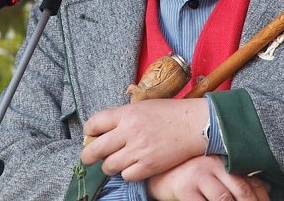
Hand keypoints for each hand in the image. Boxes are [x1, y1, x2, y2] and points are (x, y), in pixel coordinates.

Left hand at [81, 98, 207, 180]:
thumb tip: (103, 130)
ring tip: (114, 162)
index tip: (90, 136)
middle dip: (88, 156)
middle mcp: (130, 131)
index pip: (94, 123)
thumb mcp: (143, 106)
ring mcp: (139, 150)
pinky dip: (127, 173)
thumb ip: (123, 117)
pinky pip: (127, 175)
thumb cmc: (169, 113)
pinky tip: (132, 166)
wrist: (195, 124)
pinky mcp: (149, 165)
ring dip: (109, 166)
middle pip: (96, 149)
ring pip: (109, 166)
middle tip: (88, 158)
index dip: (88, 132)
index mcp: (127, 114)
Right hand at [147, 156, 270, 200]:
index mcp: (224, 159)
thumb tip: (266, 187)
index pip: (251, 181)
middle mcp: (213, 164)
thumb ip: (238, 177)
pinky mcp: (185, 188)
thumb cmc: (191, 174)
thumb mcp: (215, 173)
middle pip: (241, 190)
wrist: (159, 173)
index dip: (262, 198)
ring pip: (225, 200)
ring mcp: (198, 175)